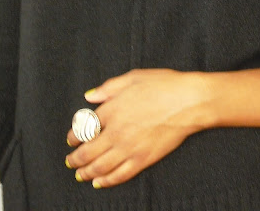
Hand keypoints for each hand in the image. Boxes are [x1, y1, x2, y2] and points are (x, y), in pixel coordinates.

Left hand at [65, 68, 207, 189]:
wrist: (189, 101)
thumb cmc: (164, 85)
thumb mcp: (134, 77)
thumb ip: (109, 87)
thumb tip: (90, 96)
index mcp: (113, 109)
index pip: (85, 127)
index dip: (74, 135)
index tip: (71, 138)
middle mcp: (117, 131)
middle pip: (87, 151)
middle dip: (75, 158)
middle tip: (70, 161)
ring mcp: (130, 147)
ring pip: (100, 166)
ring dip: (86, 172)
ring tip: (80, 174)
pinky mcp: (143, 159)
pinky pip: (120, 175)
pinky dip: (106, 181)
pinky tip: (99, 182)